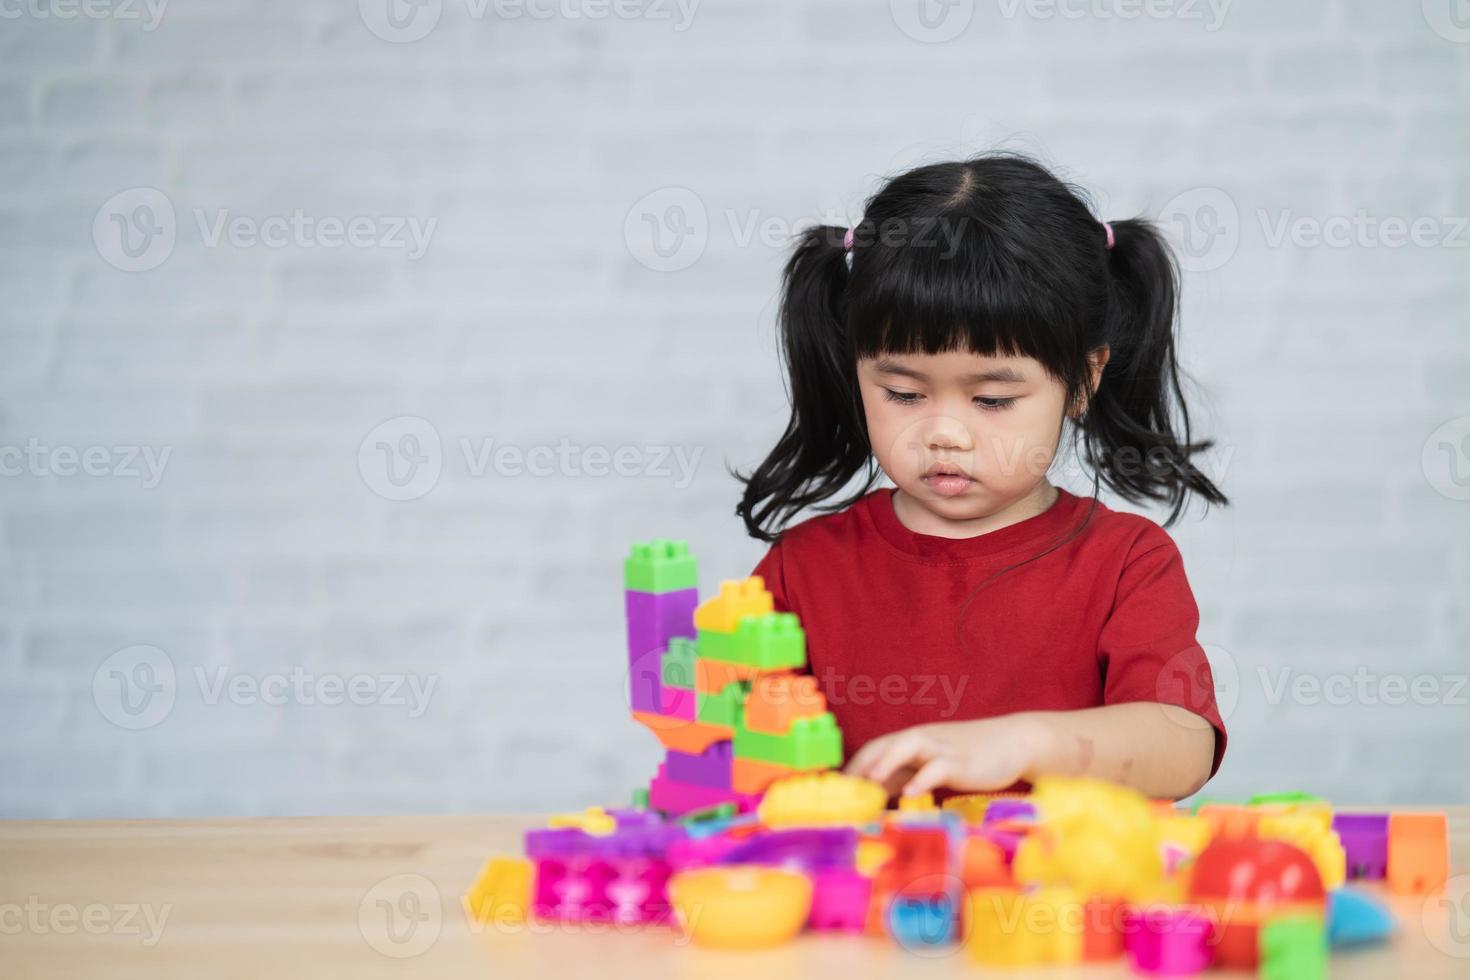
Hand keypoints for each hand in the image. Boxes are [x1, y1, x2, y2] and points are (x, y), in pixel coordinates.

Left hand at [843, 715, 1049, 798]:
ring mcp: (940, 748)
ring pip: (906, 746)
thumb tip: (877, 797)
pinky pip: (938, 766)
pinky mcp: (960, 760)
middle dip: (860, 766)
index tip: (833, 791)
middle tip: (841, 791)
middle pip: (882, 745)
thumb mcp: (930, 768)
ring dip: (886, 762)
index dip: (852, 768)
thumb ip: (905, 778)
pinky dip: (924, 778)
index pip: (872, 750)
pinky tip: (913, 793)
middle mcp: (920, 740)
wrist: (1012, 742)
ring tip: (871, 783)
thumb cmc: (969, 757)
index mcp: (910, 742)